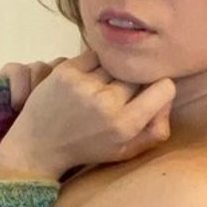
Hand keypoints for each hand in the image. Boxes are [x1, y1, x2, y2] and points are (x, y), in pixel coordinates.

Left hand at [7, 48, 174, 171]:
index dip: (159, 89)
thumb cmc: (86, 148)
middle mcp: (107, 104)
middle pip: (138, 75)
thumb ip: (153, 132)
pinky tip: (88, 77)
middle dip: (133, 82)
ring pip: (116, 64)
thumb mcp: (123, 151)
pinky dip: (94, 63)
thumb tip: (167, 104)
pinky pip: (94, 55)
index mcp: (125, 125)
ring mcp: (85, 85)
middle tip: (119, 93)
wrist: (39, 146)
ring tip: (99, 87)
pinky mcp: (66, 71)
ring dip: (111, 73)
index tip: (148, 94)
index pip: (164, 88)